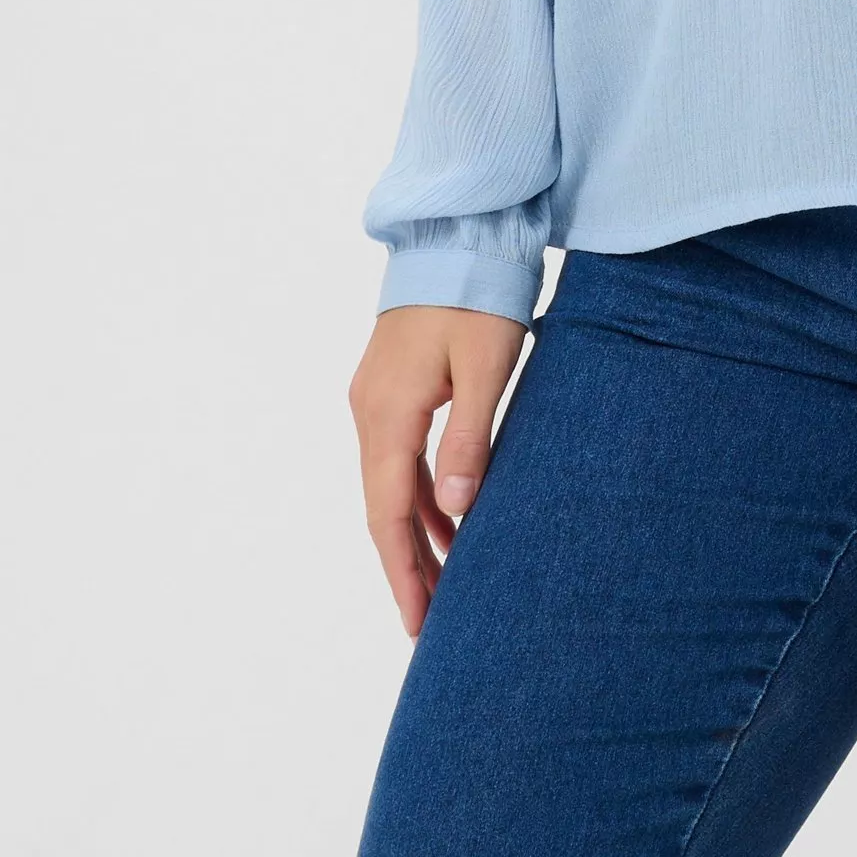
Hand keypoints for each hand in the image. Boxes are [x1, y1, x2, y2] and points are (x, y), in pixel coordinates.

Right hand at [348, 305, 527, 635]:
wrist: (456, 232)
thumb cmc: (477, 294)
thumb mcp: (486, 365)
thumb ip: (471, 437)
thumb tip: (456, 508)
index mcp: (388, 413)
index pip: (388, 515)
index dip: (404, 572)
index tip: (419, 624)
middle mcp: (370, 410)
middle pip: (384, 507)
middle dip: (409, 564)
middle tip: (435, 621)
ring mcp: (377, 395)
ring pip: (392, 482)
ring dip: (417, 531)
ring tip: (448, 580)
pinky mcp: (394, 383)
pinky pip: (401, 454)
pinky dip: (420, 492)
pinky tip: (449, 514)